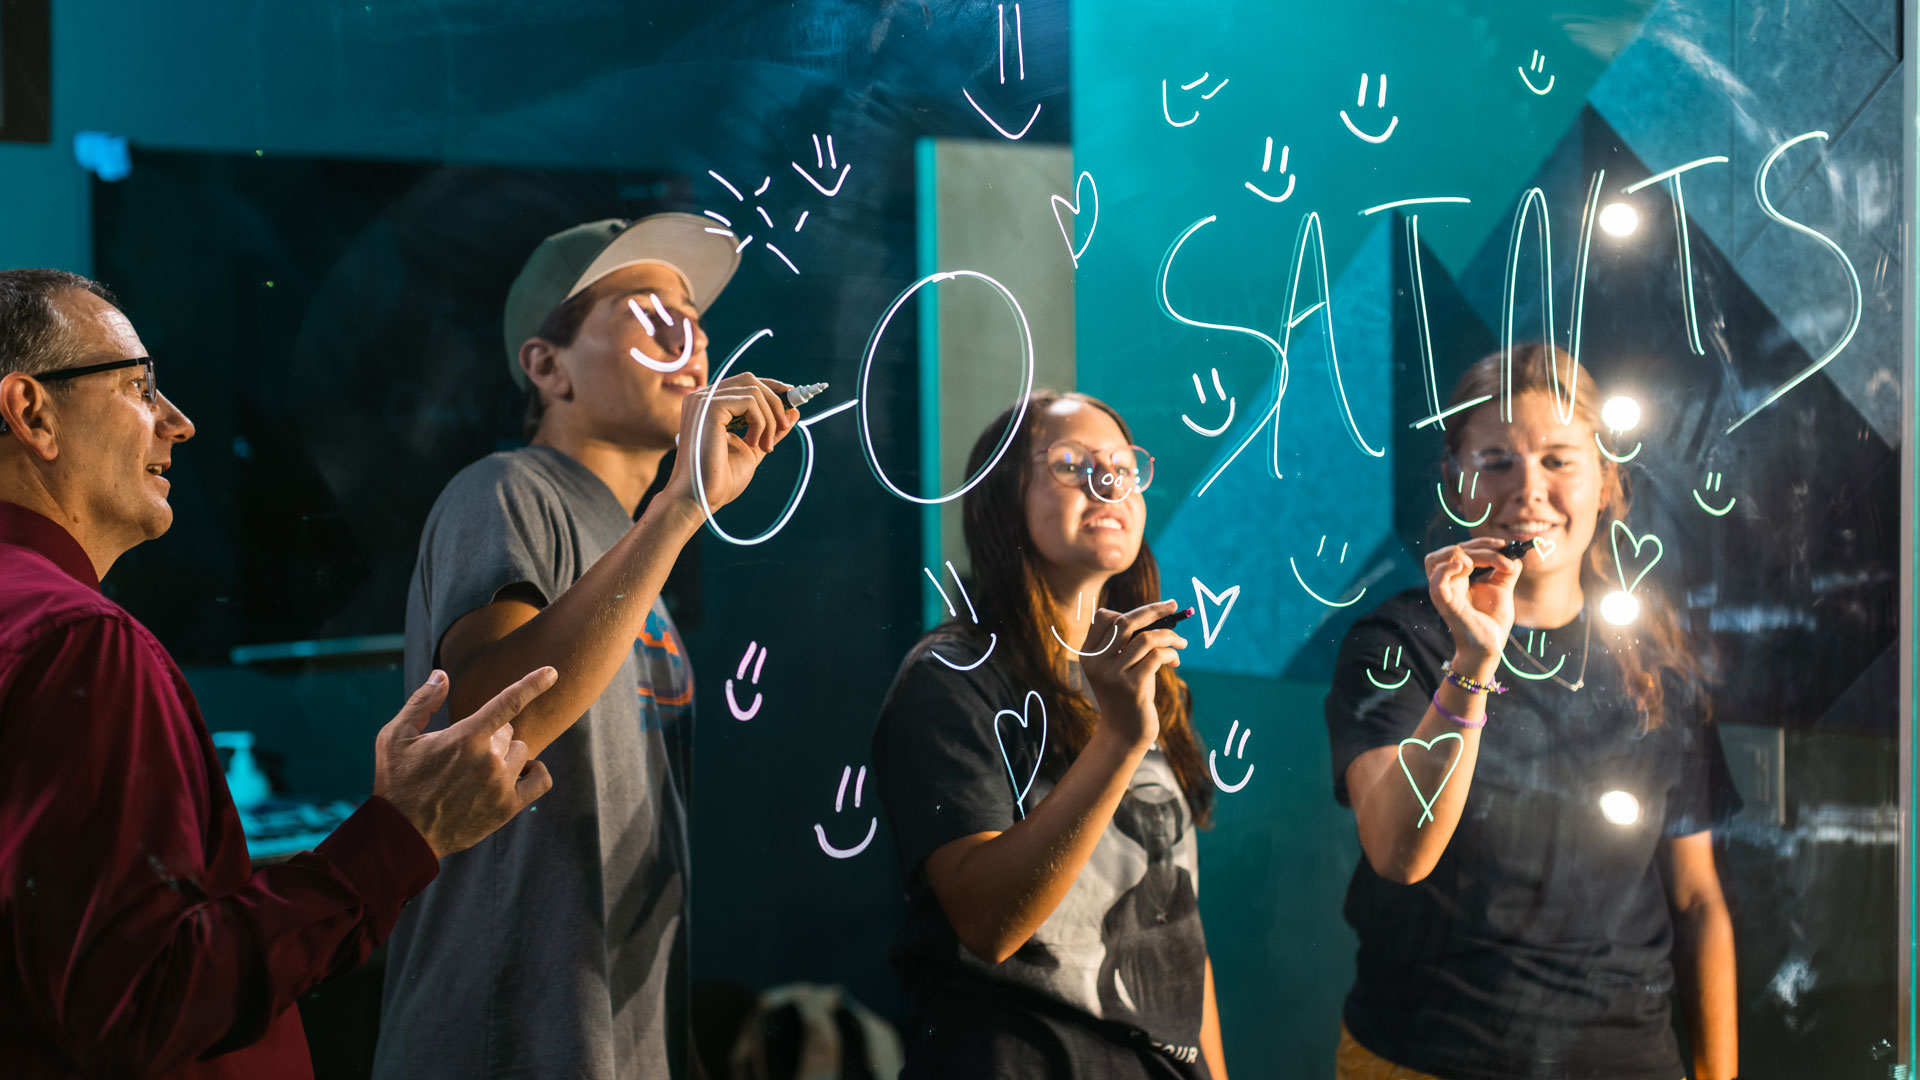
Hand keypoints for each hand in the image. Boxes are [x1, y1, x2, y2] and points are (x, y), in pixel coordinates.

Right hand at [372, 667, 558, 858]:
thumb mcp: (395, 736)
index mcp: (465, 737)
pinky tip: (521, 772)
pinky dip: (534, 772)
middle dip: (491, 735)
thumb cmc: (396, 782)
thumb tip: (442, 674)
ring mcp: (501, 785)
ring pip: (520, 752)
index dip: (533, 683)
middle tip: (465, 752)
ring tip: (479, 769)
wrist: (402, 835)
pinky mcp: (507, 808)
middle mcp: (489, 760)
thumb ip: (422, 702)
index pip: (509, 702)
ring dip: (506, 755)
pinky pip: (540, 780)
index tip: (552, 672)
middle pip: (508, 731)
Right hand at [662, 372, 797, 511]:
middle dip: (775, 401)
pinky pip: (750, 401)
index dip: (771, 388)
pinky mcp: (709, 407)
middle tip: (784, 426)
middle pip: (750, 380)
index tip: (791, 400)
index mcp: (708, 405)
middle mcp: (702, 397)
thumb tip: (794, 411)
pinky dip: (760, 422)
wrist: (701, 497)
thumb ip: (770, 428)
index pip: (744, 383)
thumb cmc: (721, 477)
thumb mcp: (754, 447)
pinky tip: (753, 443)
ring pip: (754, 391)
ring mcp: (703, 400)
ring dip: (770, 419)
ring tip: (765, 446)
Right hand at [1079, 600, 1186, 748]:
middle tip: (1174, 606)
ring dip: (1169, 636)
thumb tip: (1157, 612)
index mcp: (1088, 654)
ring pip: (1145, 638)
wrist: (1124, 735)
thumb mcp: (1121, 666)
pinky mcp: (1132, 688)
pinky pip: (1156, 656)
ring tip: (1181, 643)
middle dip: (1153, 610)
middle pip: (1124, 622)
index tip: (1154, 611)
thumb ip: (1127, 643)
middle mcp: (1096, 663)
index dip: (1130, 610)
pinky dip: (1171, 654)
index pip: (1103, 617)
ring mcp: (1112, 676)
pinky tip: (1175, 662)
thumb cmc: (1128, 696)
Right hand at [1424, 538, 1518, 668]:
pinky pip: (1436, 581)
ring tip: (1475, 564)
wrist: (1491, 645)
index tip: (1503, 545)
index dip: (1482, 543)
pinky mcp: (1445, 604)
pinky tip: (1464, 566)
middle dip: (1477, 547)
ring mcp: (1443, 592)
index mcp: (1458, 577)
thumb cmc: (1492, 620)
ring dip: (1456, 554)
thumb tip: (1513, 554)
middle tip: (1500, 555)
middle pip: (1450, 551)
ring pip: (1434, 560)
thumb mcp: (1502, 588)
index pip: (1462, 549)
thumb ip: (1505, 569)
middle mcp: (1447, 582)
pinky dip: (1446, 569)